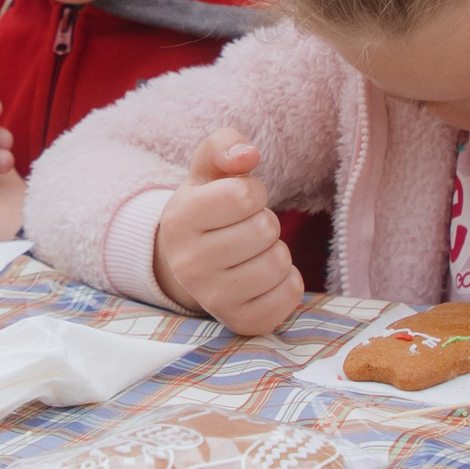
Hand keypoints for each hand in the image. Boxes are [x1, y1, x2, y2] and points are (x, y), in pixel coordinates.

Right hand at [153, 128, 300, 333]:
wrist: (189, 263)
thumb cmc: (208, 208)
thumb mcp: (208, 169)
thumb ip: (224, 145)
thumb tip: (247, 156)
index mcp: (179, 219)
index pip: (244, 194)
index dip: (253, 191)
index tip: (239, 201)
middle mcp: (189, 264)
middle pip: (265, 229)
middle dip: (265, 222)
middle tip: (245, 229)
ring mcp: (214, 298)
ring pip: (279, 262)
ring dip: (276, 251)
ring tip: (253, 253)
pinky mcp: (241, 322)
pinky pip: (290, 294)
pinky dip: (288, 281)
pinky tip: (264, 278)